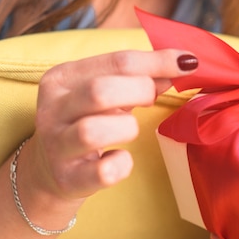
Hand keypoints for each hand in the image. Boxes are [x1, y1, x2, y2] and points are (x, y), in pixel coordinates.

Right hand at [30, 49, 197, 203]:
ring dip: (126, 128)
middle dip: (139, 92)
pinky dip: (122, 165)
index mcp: (62, 78)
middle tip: (151, 99)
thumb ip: (139, 77)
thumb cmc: (85, 123)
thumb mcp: (105, 94)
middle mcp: (52, 109)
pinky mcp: (68, 178)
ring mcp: (57, 146)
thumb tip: (181, 64)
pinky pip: (104, 172)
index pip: (117, 61)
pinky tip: (121, 159)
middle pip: (100, 91)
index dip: (159, 62)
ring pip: (93, 132)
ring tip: (128, 129)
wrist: (50, 172)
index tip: (188, 63)